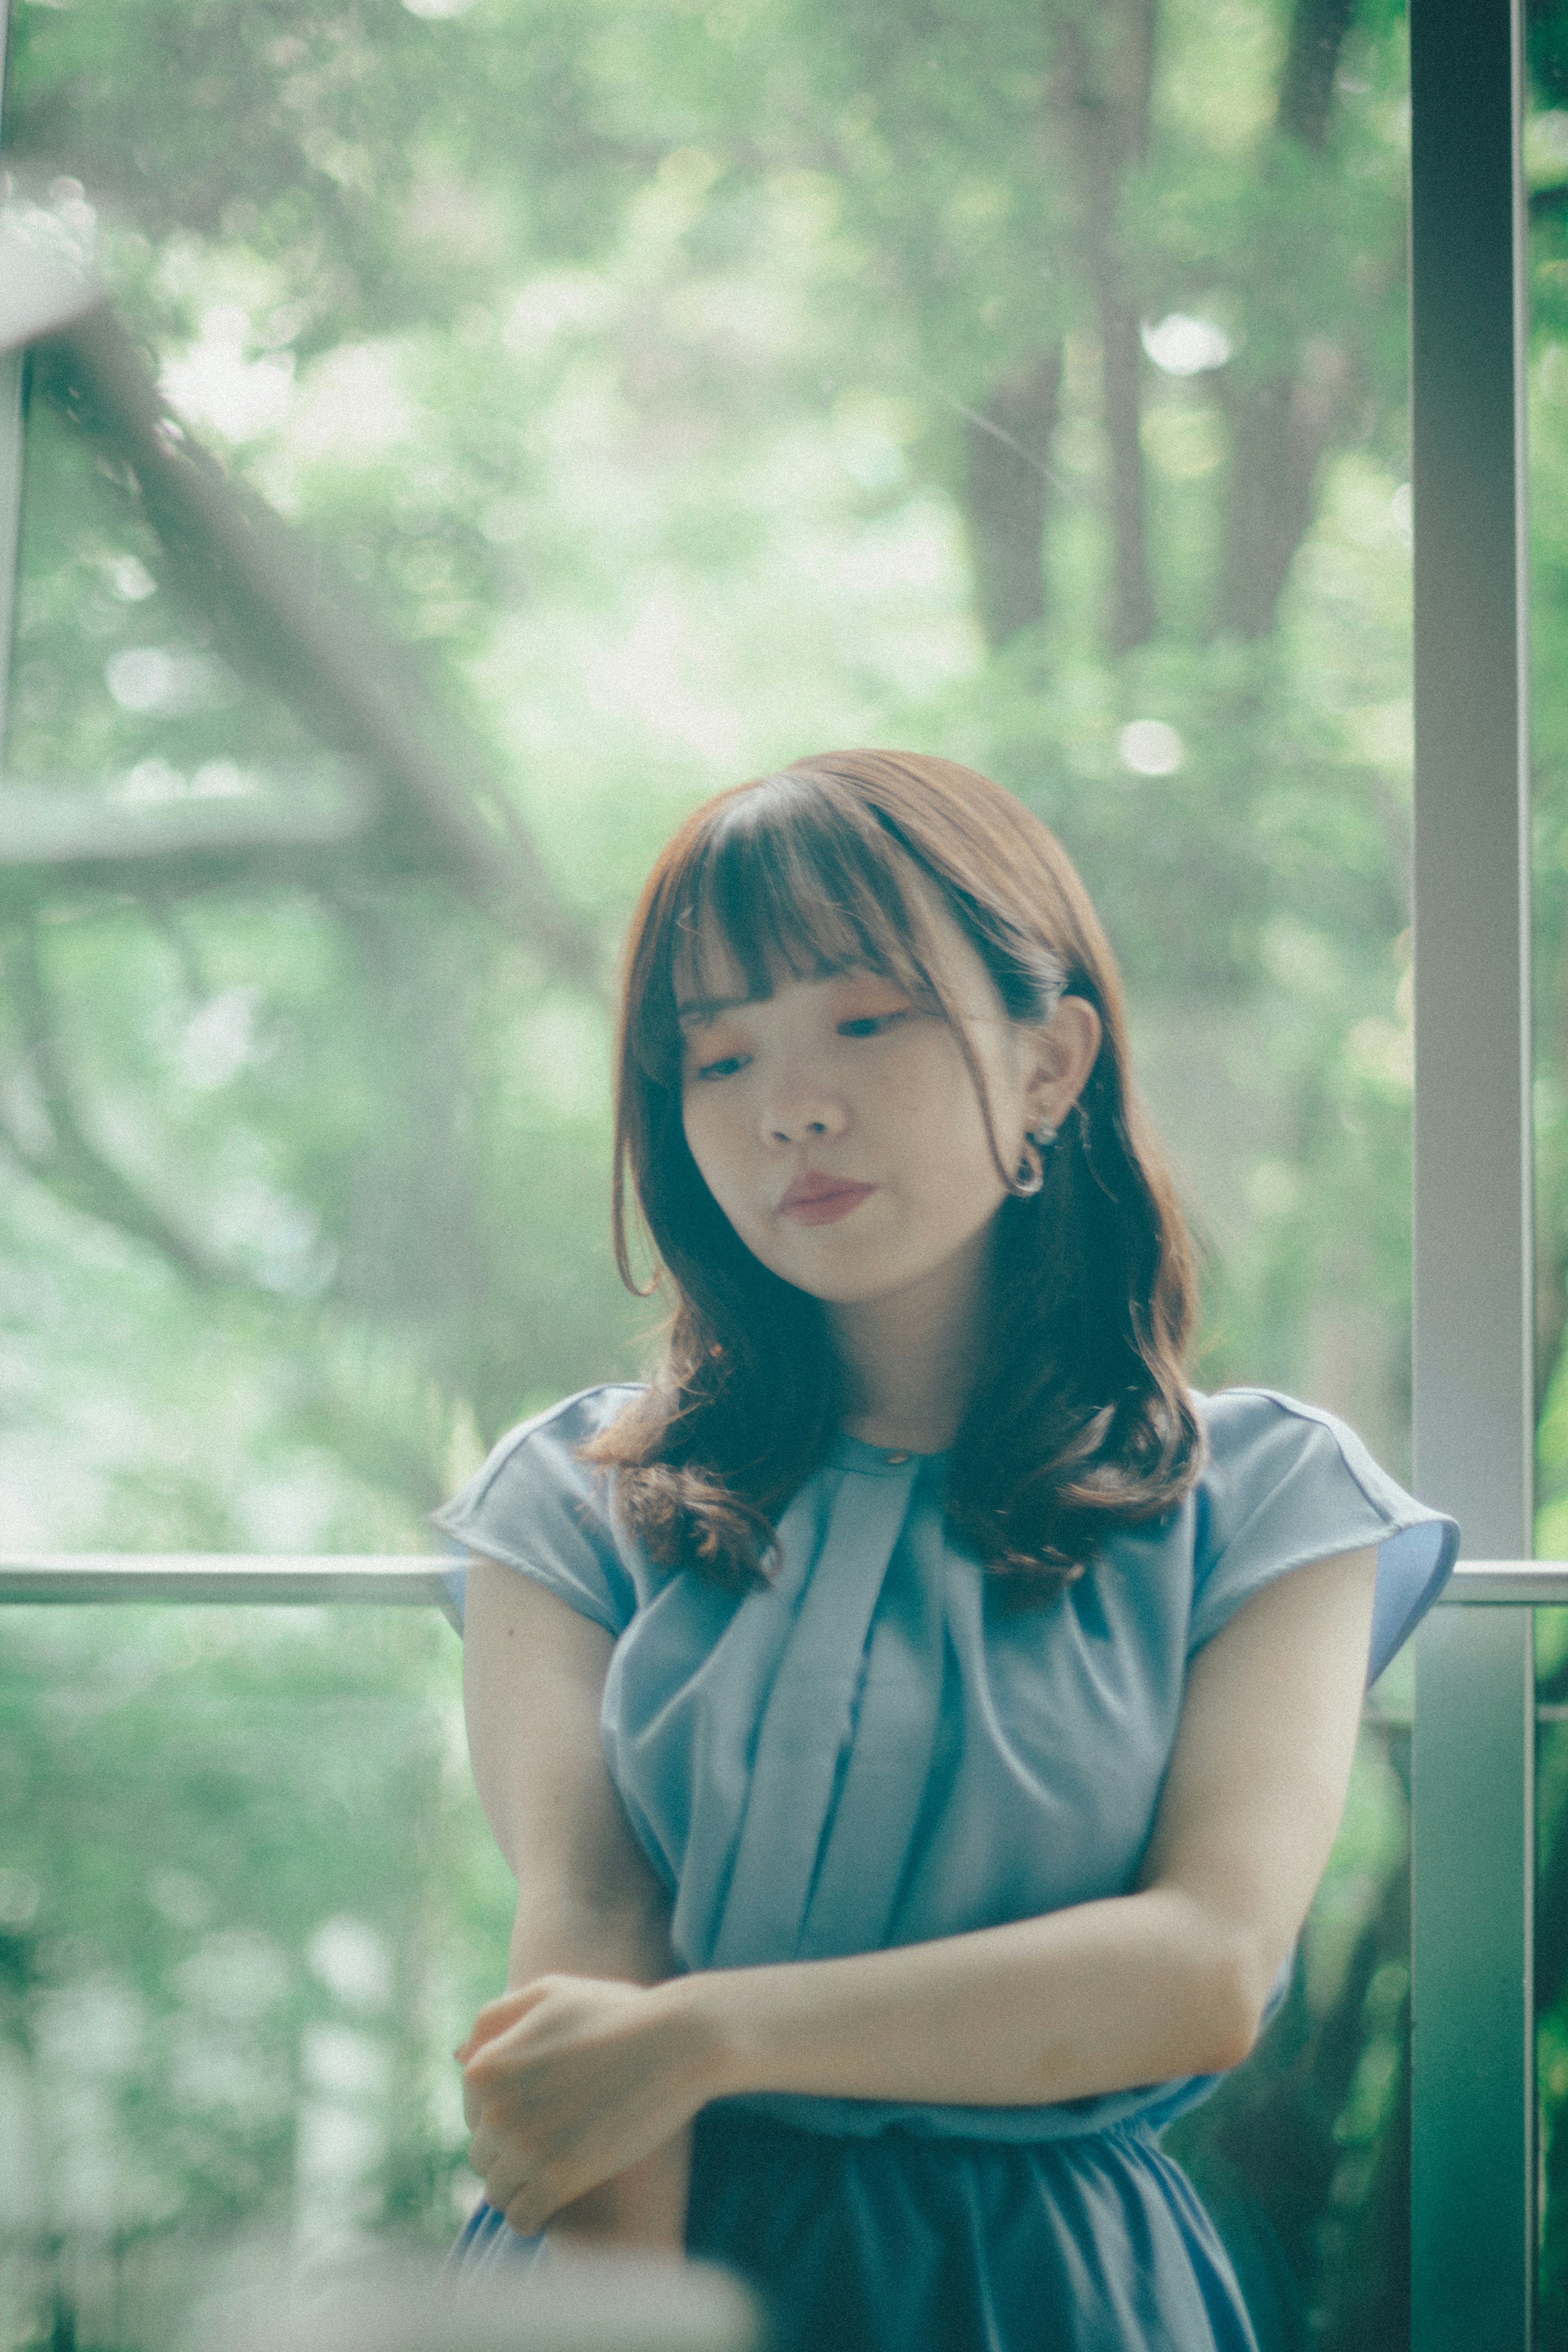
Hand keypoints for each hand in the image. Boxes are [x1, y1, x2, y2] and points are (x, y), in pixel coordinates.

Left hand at [457, 1974, 711, 2235]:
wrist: (675, 2042)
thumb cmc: (614, 2013)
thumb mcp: (549, 1995)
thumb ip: (495, 2019)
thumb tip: (457, 2057)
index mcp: (484, 2067)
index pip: (473, 2114)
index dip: (506, 2115)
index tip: (542, 2110)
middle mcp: (494, 2111)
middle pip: (483, 2155)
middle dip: (512, 2153)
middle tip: (556, 2140)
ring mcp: (525, 2148)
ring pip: (498, 2192)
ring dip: (522, 2187)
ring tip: (555, 2172)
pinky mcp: (559, 2178)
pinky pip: (523, 2219)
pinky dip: (534, 2216)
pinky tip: (556, 2201)